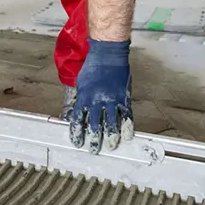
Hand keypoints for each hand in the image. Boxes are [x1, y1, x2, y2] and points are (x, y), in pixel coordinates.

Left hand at [68, 39, 134, 153]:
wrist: (108, 55)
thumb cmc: (93, 66)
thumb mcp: (81, 83)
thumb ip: (82, 99)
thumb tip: (80, 112)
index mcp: (84, 98)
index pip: (79, 121)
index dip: (78, 134)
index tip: (78, 143)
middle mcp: (97, 102)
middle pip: (95, 127)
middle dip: (94, 141)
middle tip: (94, 149)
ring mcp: (111, 101)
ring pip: (111, 125)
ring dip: (110, 138)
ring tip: (110, 146)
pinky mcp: (123, 99)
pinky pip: (126, 117)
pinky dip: (126, 128)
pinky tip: (126, 136)